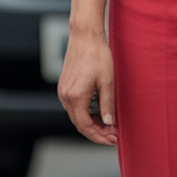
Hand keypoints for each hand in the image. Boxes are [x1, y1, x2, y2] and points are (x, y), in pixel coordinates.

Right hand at [58, 30, 117, 145]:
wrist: (85, 37)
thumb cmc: (97, 55)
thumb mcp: (107, 82)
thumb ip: (107, 105)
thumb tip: (108, 123)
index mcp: (75, 97)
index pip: (86, 127)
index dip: (100, 136)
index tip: (113, 139)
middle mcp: (65, 96)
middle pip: (80, 124)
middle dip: (97, 133)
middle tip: (113, 135)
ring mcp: (63, 91)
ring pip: (77, 116)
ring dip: (92, 124)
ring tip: (109, 126)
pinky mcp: (65, 86)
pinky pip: (74, 107)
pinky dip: (86, 114)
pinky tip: (98, 113)